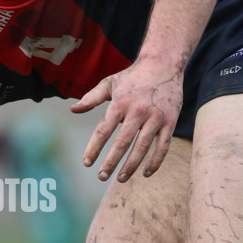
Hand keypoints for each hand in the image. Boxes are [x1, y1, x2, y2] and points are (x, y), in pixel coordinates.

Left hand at [70, 58, 182, 181]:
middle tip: (101, 176)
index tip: (87, 163)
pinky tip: (146, 173)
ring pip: (142, 147)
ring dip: (131, 166)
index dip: (94, 148)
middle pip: (122, 142)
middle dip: (111, 162)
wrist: (163, 64)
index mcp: (120, 103)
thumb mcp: (109, 83)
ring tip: (121, 179)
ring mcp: (155, 117)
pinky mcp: (170, 121)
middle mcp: (137, 111)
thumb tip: (73, 109)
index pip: (103, 130)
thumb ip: (91, 98)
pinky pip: (163, 146)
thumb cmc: (132, 77)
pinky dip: (155, 161)